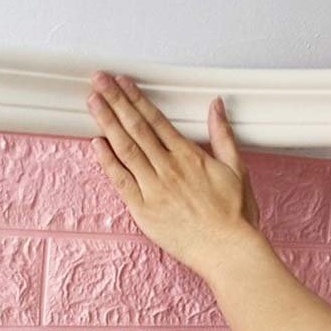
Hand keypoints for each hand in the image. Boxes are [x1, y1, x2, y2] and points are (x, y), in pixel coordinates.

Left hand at [85, 71, 264, 280]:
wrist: (229, 250)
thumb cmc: (235, 217)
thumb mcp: (236, 168)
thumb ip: (223, 135)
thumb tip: (216, 106)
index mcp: (189, 155)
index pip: (156, 119)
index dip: (136, 98)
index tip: (122, 82)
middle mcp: (168, 168)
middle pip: (136, 127)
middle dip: (115, 101)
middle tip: (99, 80)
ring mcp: (154, 189)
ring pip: (125, 148)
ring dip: (107, 122)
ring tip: (93, 102)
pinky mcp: (144, 211)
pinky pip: (121, 181)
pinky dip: (107, 161)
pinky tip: (96, 144)